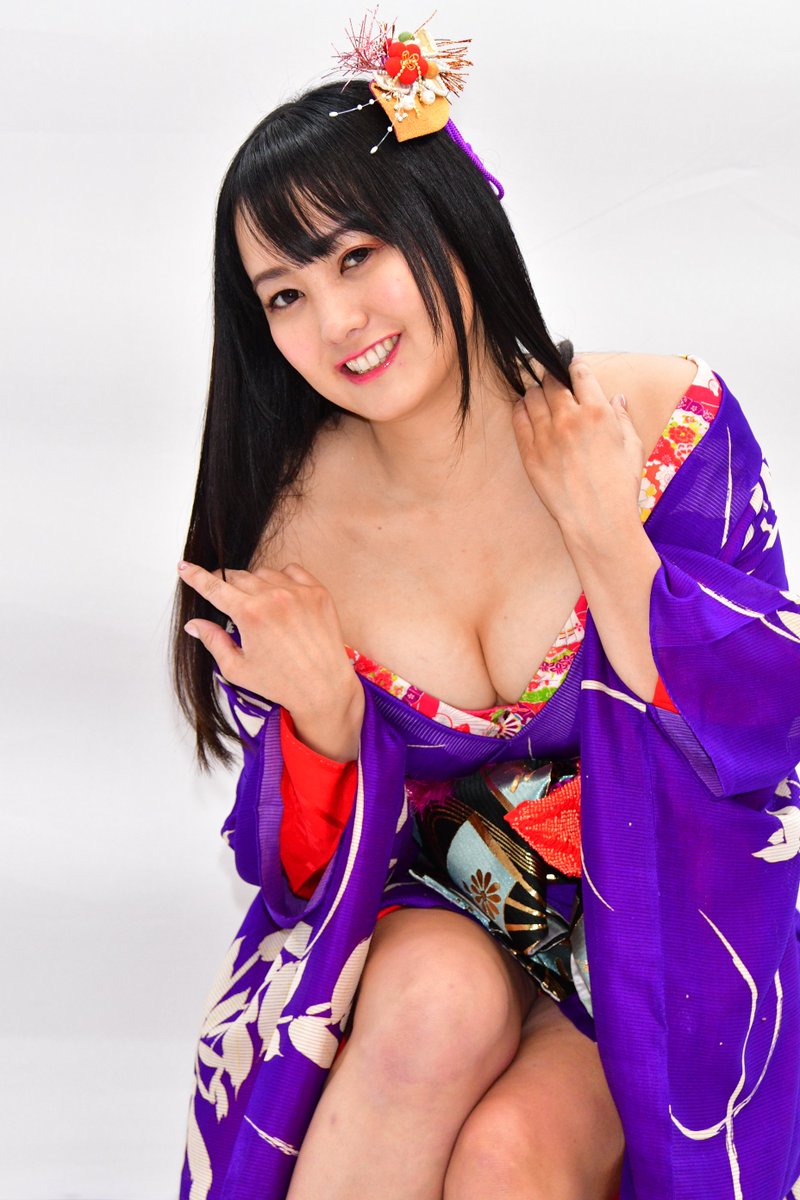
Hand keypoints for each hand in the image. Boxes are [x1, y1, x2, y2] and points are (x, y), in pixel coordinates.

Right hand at [178, 560, 363, 758]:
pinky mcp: (317, 591)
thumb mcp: (237, 668)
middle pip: (237, 577)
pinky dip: (282, 578)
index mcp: (249, 614)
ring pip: (263, 573)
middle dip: (227, 586)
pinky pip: (292, 570)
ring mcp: (298, 591)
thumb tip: (194, 624)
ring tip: (260, 609)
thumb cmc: (281, 683)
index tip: (184, 567)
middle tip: (230, 603)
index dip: (195, 576)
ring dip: (255, 584)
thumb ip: (213, 641)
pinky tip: (281, 597)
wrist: (324, 687)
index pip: (213, 587)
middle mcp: (273, 597)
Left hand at [511, 358, 643, 544]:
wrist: (598, 520)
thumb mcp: (633, 447)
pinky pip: (518, 419)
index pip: (579, 373)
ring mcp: (546, 436)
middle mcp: (569, 419)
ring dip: (535, 391)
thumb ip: (622, 418)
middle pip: (551, 381)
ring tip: (539, 396)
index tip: (572, 365)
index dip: (574, 365)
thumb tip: (617, 399)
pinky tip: (524, 409)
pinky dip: (520, 409)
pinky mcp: (530, 453)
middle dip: (552, 376)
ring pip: (531, 396)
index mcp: (597, 412)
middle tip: (553, 380)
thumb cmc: (620, 487)